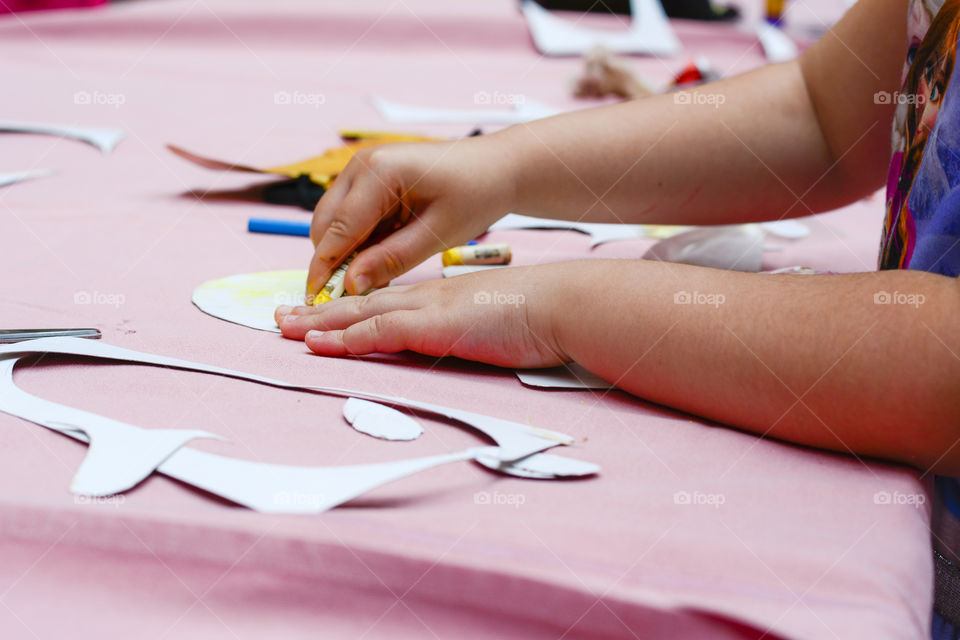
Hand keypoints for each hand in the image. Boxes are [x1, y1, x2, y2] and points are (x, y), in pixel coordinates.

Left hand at [278, 264, 576, 368]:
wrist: (560, 303)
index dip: (349, 309)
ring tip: (285, 327)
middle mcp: (425, 298)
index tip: (322, 313)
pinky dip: (347, 338)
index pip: (383, 302)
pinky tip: (321, 344)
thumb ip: (469, 329)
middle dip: (319, 311)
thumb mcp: (493, 320)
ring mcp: (427, 309)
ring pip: (360, 314)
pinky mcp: (434, 326)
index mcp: (439, 297)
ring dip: (320, 322)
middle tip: (282, 316)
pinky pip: (379, 333)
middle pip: (361, 303)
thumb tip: (461, 340)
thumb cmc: (537, 314)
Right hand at [306, 135, 515, 297]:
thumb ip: (391, 259)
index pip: (337, 229)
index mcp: (379, 172)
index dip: (324, 268)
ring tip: (378, 272)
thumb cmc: (475, 194)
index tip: (316, 299)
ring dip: (346, 249)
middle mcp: (362, 163)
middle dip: (332, 260)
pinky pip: (350, 214)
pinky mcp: (369, 176)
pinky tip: (384, 253)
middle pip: (325, 223)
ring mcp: (363, 167)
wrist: (496, 166)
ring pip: (333, 220)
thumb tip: (351, 284)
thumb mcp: (437, 234)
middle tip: (352, 293)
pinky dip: (359, 238)